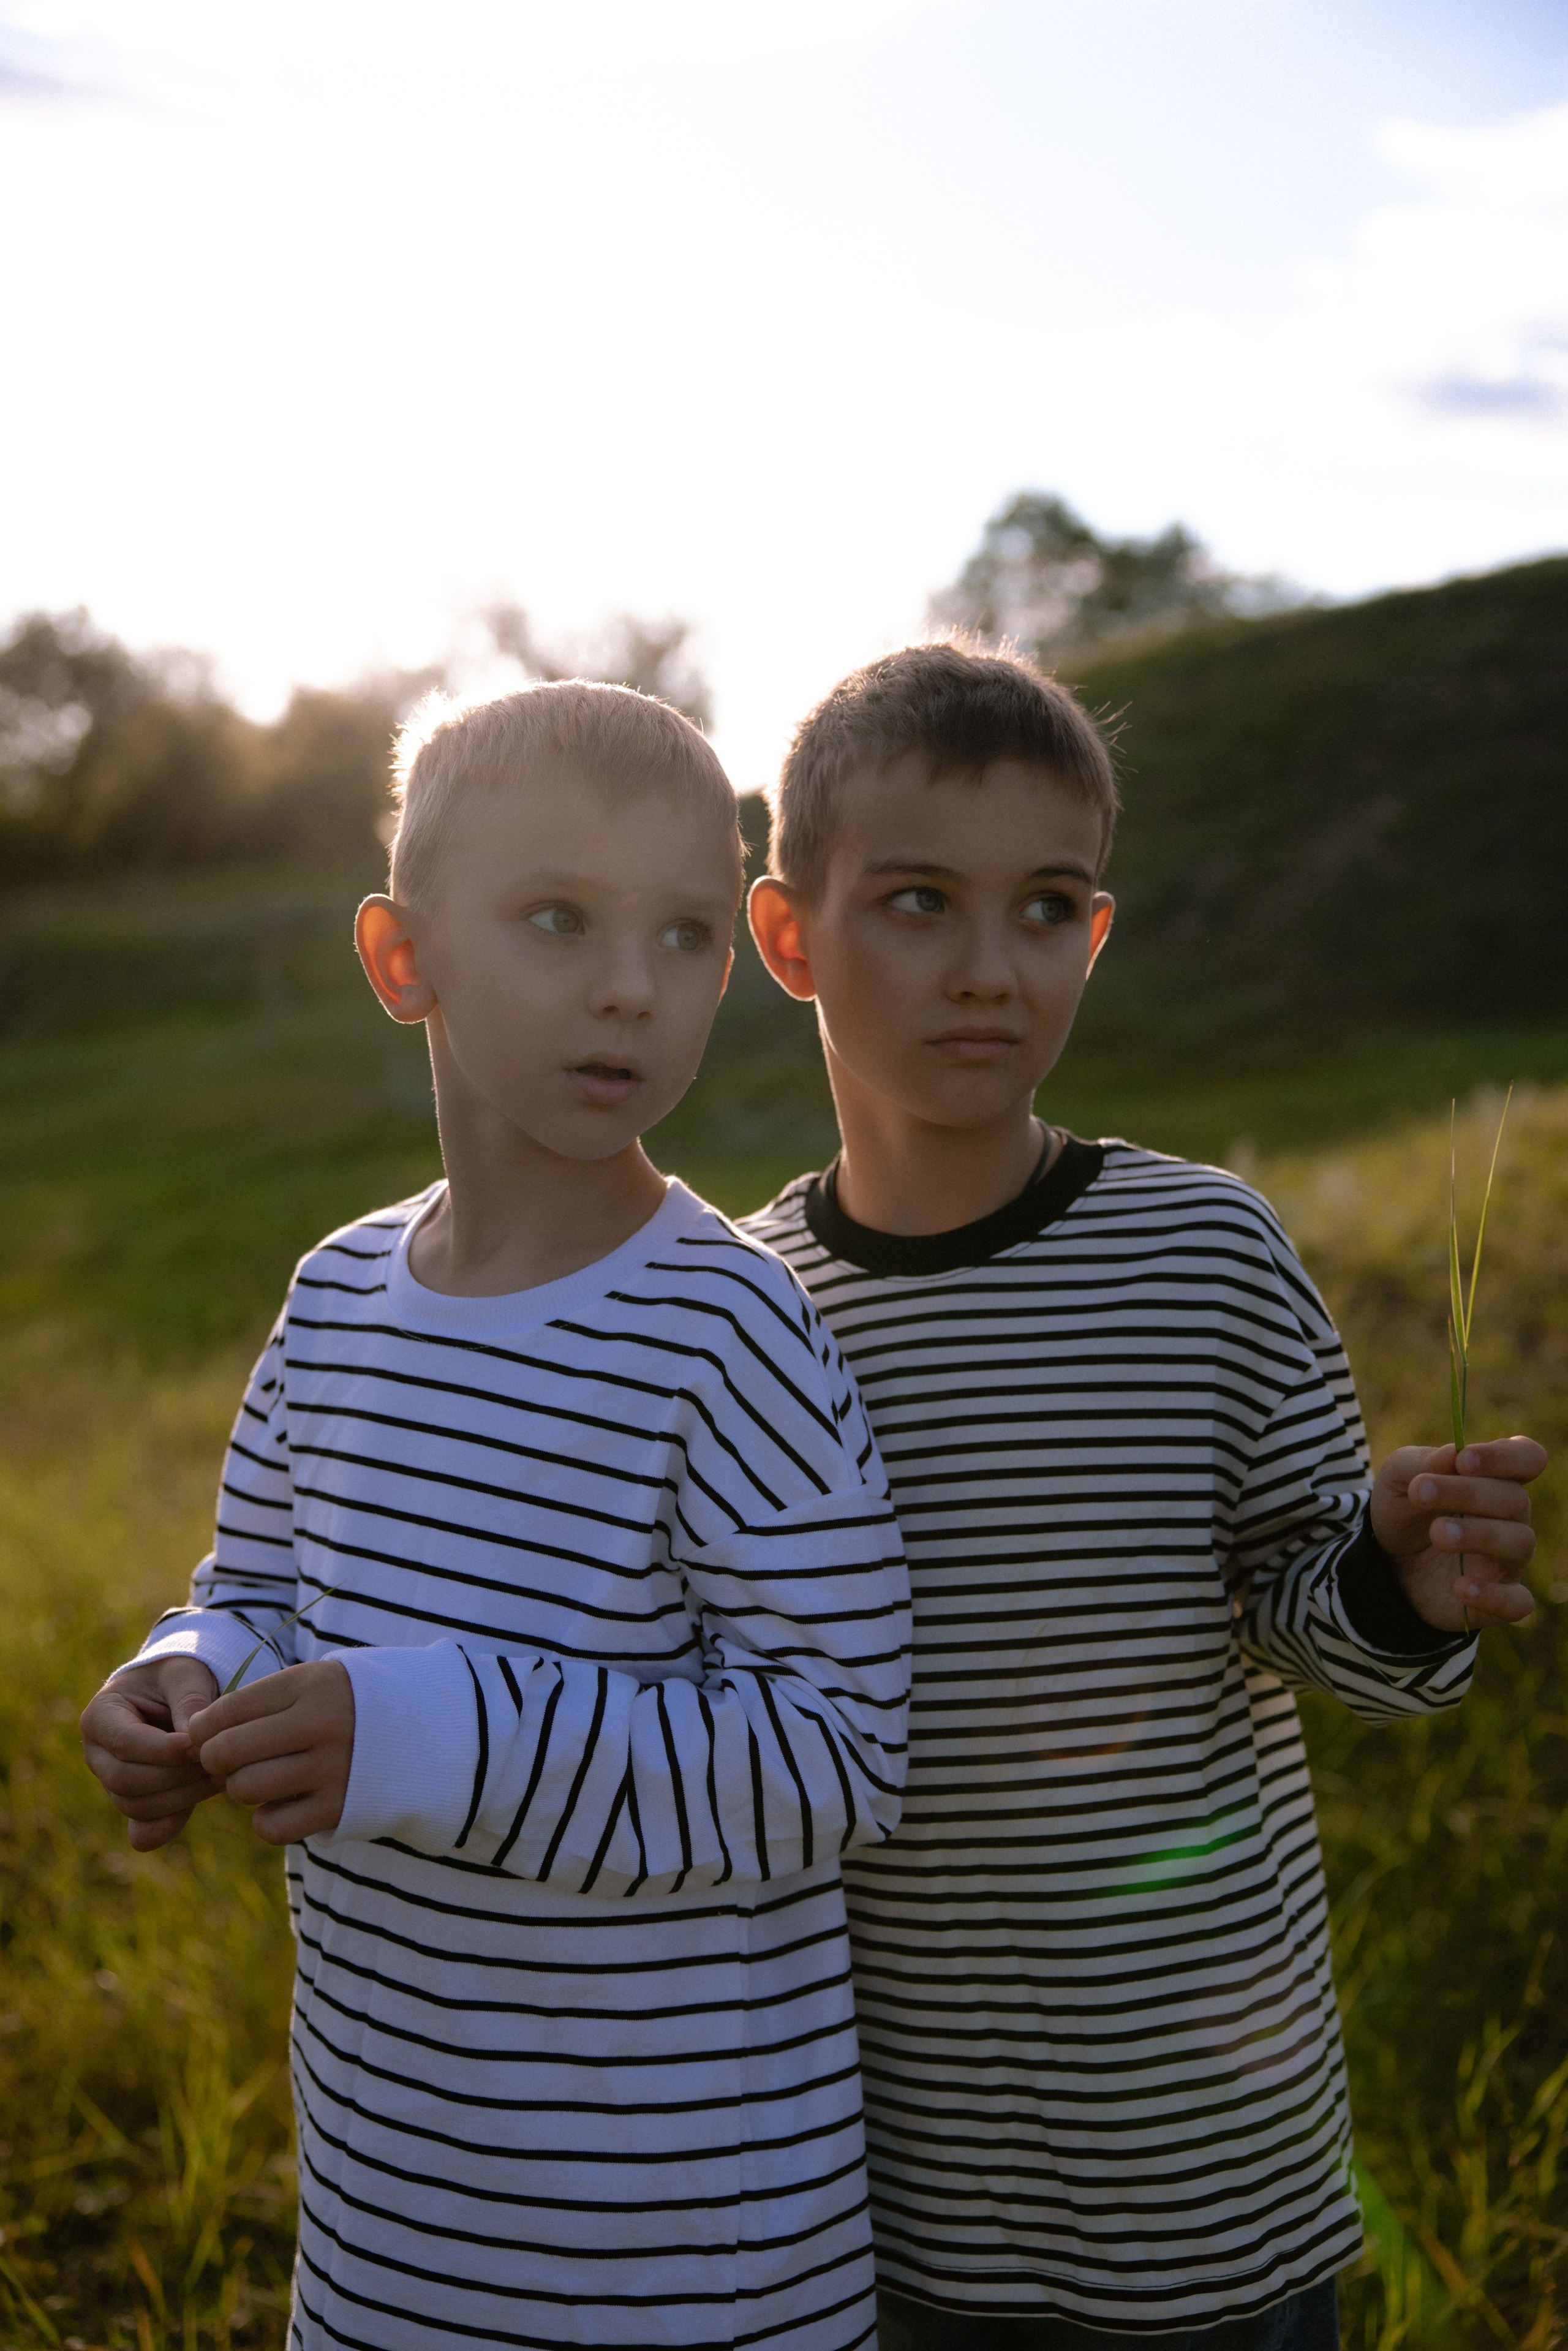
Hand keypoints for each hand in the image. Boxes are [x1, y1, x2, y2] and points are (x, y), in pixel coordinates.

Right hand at [81, 1656, 221, 1851]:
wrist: (177, 1692)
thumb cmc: (179, 1675)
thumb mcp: (185, 1673)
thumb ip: (189, 1700)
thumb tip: (194, 1743)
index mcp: (100, 1715)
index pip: (125, 1743)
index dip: (162, 1750)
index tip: (197, 1746)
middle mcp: (97, 1753)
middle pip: (126, 1780)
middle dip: (175, 1776)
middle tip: (219, 1764)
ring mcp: (111, 1782)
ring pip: (136, 1805)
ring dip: (182, 1798)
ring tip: (221, 1777)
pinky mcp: (134, 1802)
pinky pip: (142, 1829)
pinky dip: (167, 1827)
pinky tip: (195, 1808)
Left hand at [187, 1659, 354, 1844]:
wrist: (424, 1735)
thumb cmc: (347, 1707)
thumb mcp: (312, 1684)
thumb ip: (258, 1702)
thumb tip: (194, 1735)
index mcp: (314, 1684)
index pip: (228, 1709)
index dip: (203, 1727)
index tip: (207, 1733)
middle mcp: (324, 1724)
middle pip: (228, 1750)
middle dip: (213, 1759)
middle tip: (224, 1759)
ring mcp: (333, 1769)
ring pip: (245, 1788)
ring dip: (239, 1787)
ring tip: (256, 1777)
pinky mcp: (339, 1809)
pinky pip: (271, 1826)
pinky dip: (266, 1819)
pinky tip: (280, 1803)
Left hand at [1371, 1436, 1546, 1631]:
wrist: (1387, 1561)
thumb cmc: (1406, 1509)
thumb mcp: (1398, 1478)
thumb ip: (1422, 1463)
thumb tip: (1453, 1454)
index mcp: (1494, 1478)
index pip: (1527, 1458)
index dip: (1505, 1456)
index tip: (1464, 1459)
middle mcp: (1510, 1517)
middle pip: (1514, 1498)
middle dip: (1468, 1492)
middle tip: (1420, 1492)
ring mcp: (1508, 1559)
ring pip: (1519, 1543)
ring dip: (1479, 1535)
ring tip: (1437, 1533)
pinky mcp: (1499, 1599)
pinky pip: (1518, 1601)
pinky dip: (1495, 1595)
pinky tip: (1461, 1587)